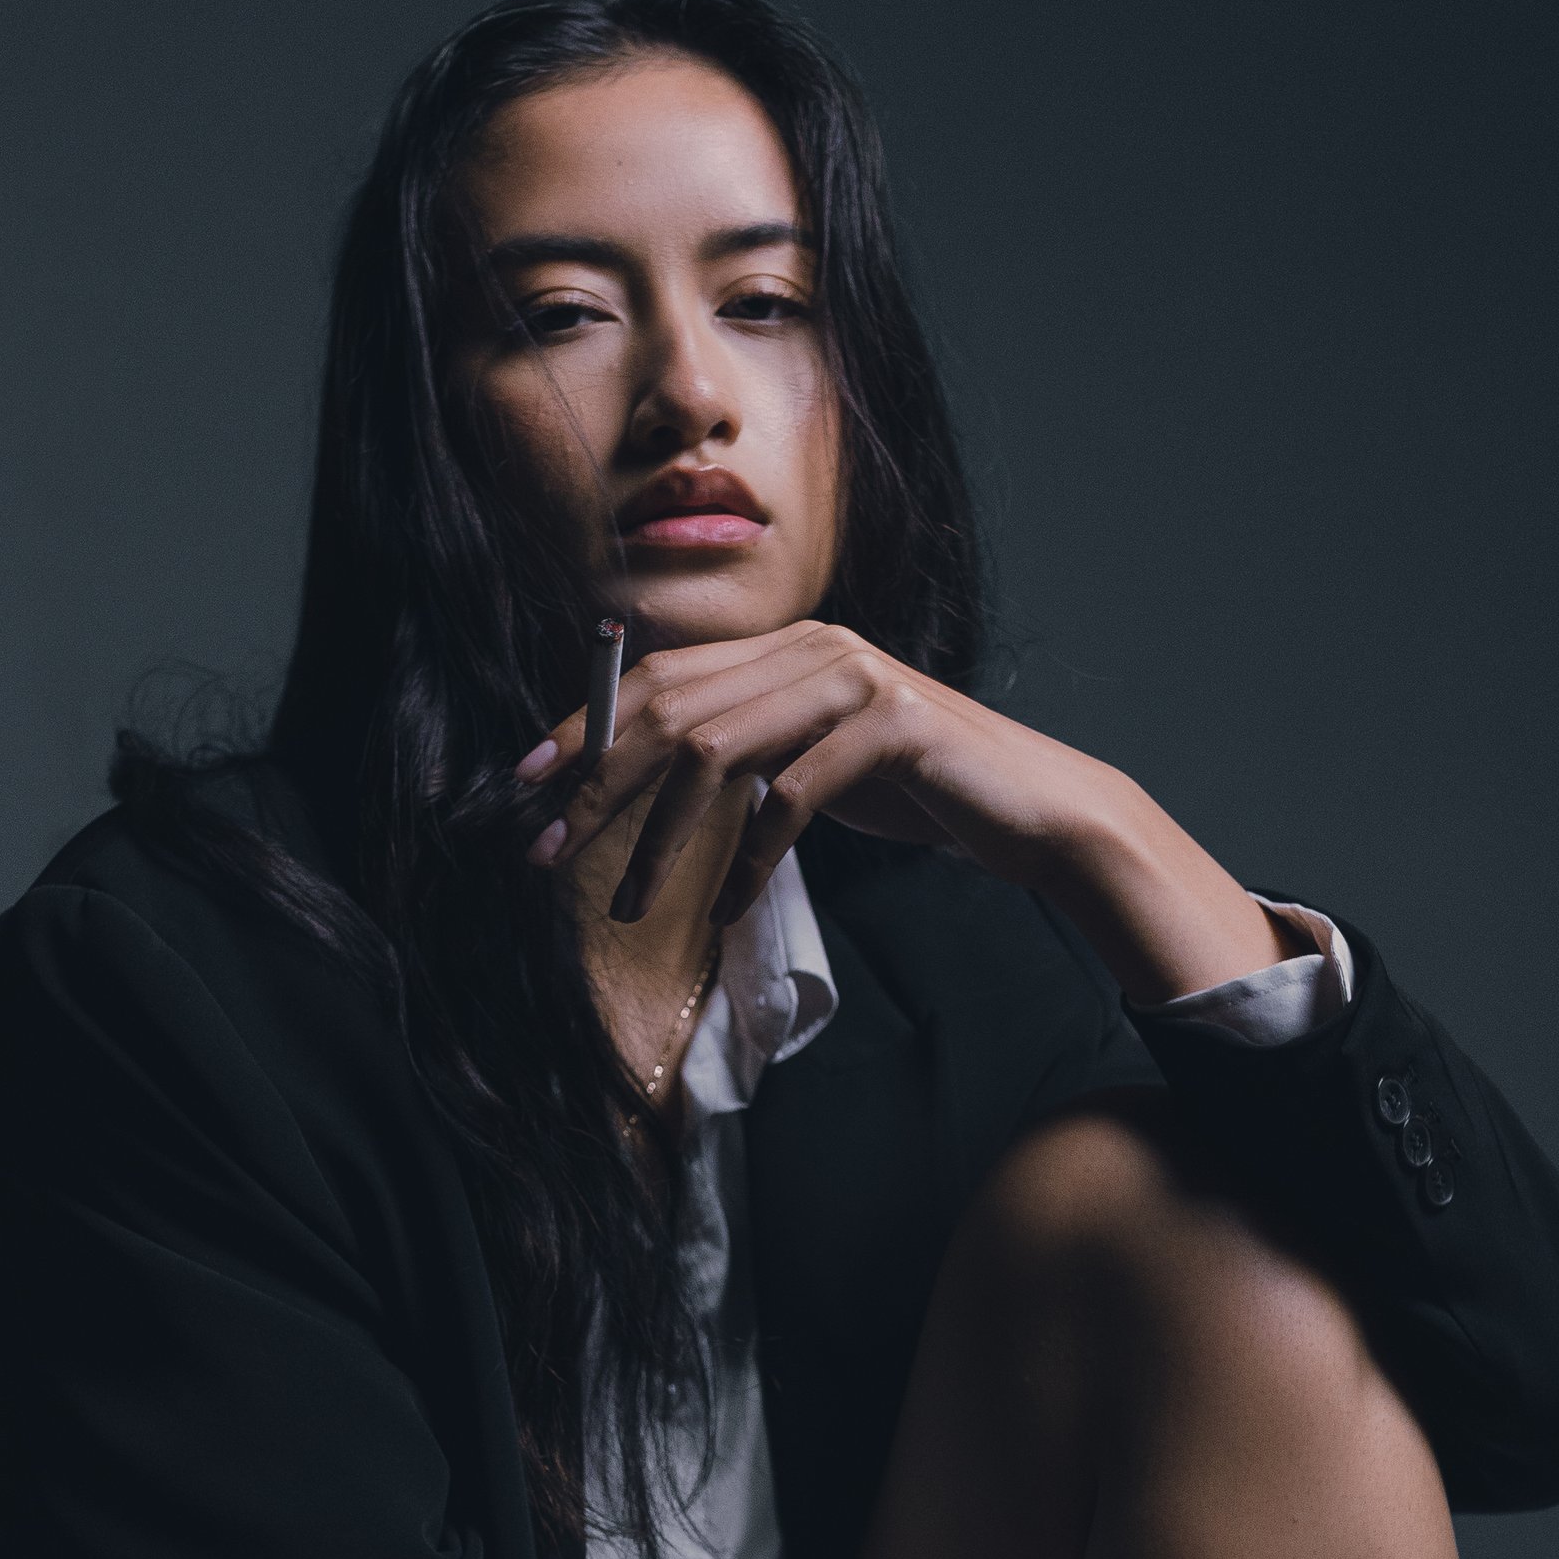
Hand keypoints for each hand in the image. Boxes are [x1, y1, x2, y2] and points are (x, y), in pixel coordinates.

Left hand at [519, 620, 1282, 1006]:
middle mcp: (813, 647)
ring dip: (659, 840)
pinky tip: (721, 911)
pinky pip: (788, 799)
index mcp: (787, 646)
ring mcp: (853, 680)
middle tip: (549, 850)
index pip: (659, 678)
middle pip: (670, 711)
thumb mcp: (815, 763)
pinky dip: (746, 864)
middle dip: (599, 787)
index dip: (584, 726)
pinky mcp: (890, 730)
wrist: (1031, 811)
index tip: (528, 782)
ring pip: (716, 757)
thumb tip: (650, 776)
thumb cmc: (919, 792)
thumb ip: (748, 753)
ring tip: (629, 905)